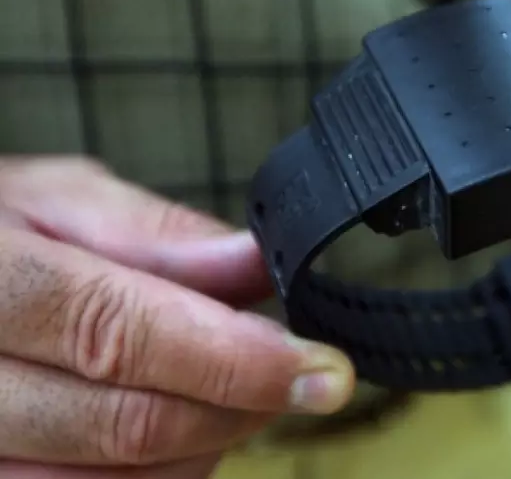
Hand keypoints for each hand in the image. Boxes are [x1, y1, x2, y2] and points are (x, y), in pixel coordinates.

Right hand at [0, 157, 355, 477]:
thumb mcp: (50, 198)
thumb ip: (153, 233)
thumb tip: (253, 263)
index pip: (113, 331)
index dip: (232, 359)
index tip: (321, 368)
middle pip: (121, 424)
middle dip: (235, 408)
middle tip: (297, 379)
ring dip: (203, 449)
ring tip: (230, 394)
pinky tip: (178, 436)